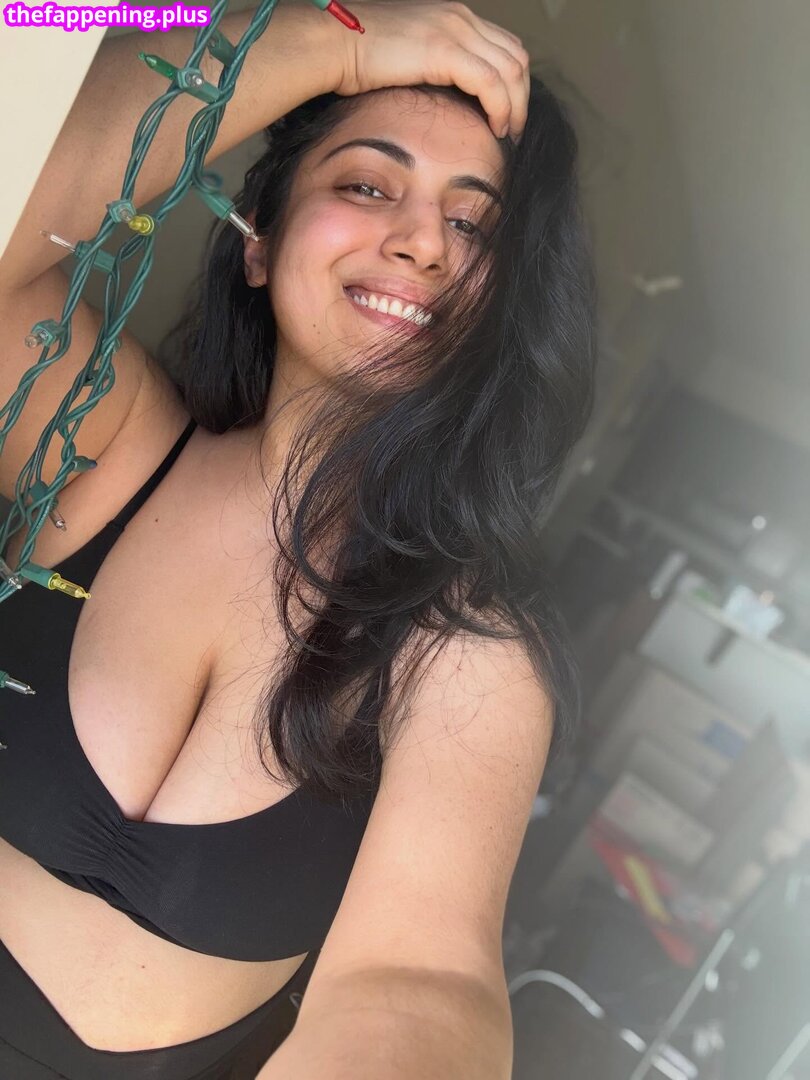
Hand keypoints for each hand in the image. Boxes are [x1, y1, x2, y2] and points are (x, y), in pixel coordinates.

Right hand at [334, 0, 529, 142]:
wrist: (333, 45)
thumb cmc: (358, 59)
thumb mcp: (407, 58)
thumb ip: (433, 69)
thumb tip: (448, 99)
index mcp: (453, 17)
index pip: (504, 46)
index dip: (514, 83)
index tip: (509, 113)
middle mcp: (460, 17)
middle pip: (516, 56)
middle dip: (521, 96)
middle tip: (514, 129)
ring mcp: (454, 30)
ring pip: (511, 69)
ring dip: (516, 106)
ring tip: (508, 133)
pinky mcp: (445, 51)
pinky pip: (491, 83)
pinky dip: (501, 108)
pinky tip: (496, 128)